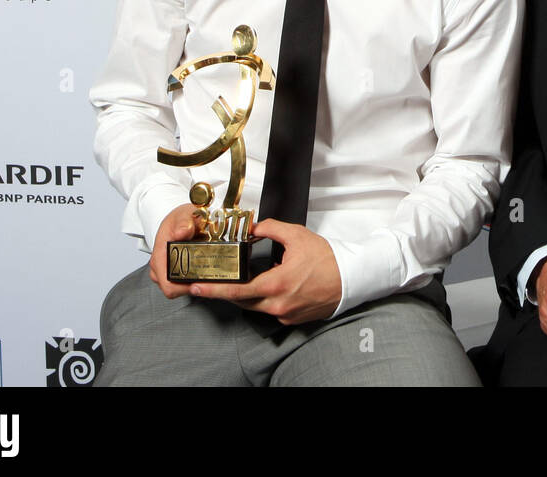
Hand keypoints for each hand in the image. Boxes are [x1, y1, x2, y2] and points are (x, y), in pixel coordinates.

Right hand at [148, 203, 198, 298]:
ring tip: (207, 275)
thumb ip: (184, 222)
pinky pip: (180, 283)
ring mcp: (163, 270)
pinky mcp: (170, 271)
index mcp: (159, 255)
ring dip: (191, 284)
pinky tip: (203, 274)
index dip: (184, 287)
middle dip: (190, 286)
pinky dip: (192, 280)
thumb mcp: (184, 215)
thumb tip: (182, 232)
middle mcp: (159, 266)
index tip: (202, 281)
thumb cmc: (180, 218)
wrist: (179, 218)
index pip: (168, 283)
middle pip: (172, 289)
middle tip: (209, 278)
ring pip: (177, 288)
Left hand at [186, 218, 342, 324]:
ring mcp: (284, 314)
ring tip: (241, 281)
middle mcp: (277, 304)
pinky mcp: (292, 319)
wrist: (351, 278)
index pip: (236, 292)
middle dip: (227, 292)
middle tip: (211, 283)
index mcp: (274, 285)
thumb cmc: (327, 260)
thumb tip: (253, 227)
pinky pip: (270, 311)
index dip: (213, 291)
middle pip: (241, 302)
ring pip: (255, 307)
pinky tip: (269, 287)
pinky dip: (265, 300)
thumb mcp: (297, 236)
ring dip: (246, 295)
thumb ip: (271, 228)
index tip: (196, 288)